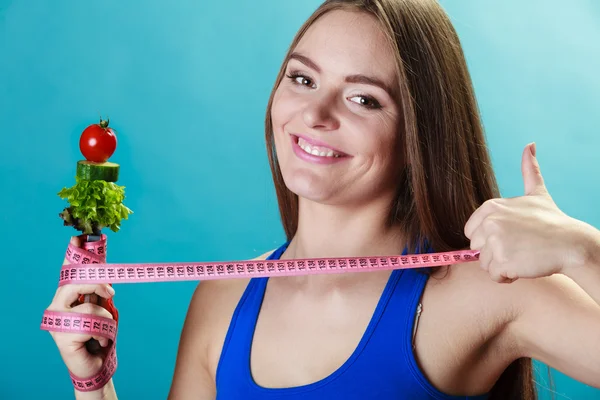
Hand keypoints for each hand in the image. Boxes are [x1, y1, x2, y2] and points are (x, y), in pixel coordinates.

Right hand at [45, 236, 115, 379]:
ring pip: (91, 308)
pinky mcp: (63, 336)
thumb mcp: (102, 307)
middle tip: (111, 292)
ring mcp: (58, 321)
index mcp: (67, 295)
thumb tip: (108, 270)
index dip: (73, 255)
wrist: (96, 363)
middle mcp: (57, 305)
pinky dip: (105, 333)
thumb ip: (100, 290)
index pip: (68, 271)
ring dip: (107, 321)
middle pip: (75, 282)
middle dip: (97, 283)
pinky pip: (93, 325)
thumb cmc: (99, 334)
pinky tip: (101, 342)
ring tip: (105, 331)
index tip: (79, 237)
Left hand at [464, 143, 590, 282]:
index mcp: (490, 207)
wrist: (571, 244)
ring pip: (484, 264)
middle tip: (518, 247)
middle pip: (476, 248)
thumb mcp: (537, 193)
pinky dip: (506, 277)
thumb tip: (530, 144)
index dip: (487, 239)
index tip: (509, 236)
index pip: (470, 232)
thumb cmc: (553, 222)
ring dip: (501, 265)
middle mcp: (489, 221)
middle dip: (494, 253)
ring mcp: (495, 241)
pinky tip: (522, 266)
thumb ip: (529, 170)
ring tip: (522, 256)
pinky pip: (494, 275)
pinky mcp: (502, 260)